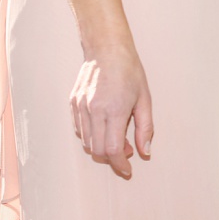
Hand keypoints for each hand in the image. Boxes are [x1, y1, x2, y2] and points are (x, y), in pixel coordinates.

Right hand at [69, 43, 152, 178]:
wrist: (107, 49)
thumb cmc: (130, 72)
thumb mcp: (145, 99)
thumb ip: (145, 128)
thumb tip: (145, 152)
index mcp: (114, 110)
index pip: (113, 150)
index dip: (120, 164)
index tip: (128, 170)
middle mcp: (94, 111)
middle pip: (98, 151)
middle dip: (112, 158)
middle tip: (128, 151)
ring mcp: (80, 108)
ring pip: (86, 143)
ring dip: (101, 147)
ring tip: (117, 136)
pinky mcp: (73, 104)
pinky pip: (80, 130)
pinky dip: (91, 136)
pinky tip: (104, 126)